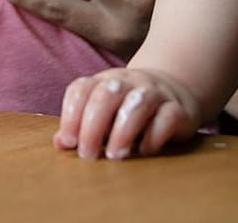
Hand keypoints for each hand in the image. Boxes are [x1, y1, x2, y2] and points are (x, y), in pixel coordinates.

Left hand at [53, 67, 200, 158]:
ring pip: (137, 102)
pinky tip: (145, 150)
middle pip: (105, 95)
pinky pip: (167, 116)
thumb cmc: (128, 107)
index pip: (81, 88)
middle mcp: (127, 82)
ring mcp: (154, 92)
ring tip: (114, 155)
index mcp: (103, 81)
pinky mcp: (177, 108)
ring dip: (123, 130)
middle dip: (93, 126)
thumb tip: (60, 144)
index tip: (68, 142)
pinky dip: (155, 134)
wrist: (173, 88)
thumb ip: (82, 126)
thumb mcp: (104, 113)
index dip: (70, 114)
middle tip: (88, 155)